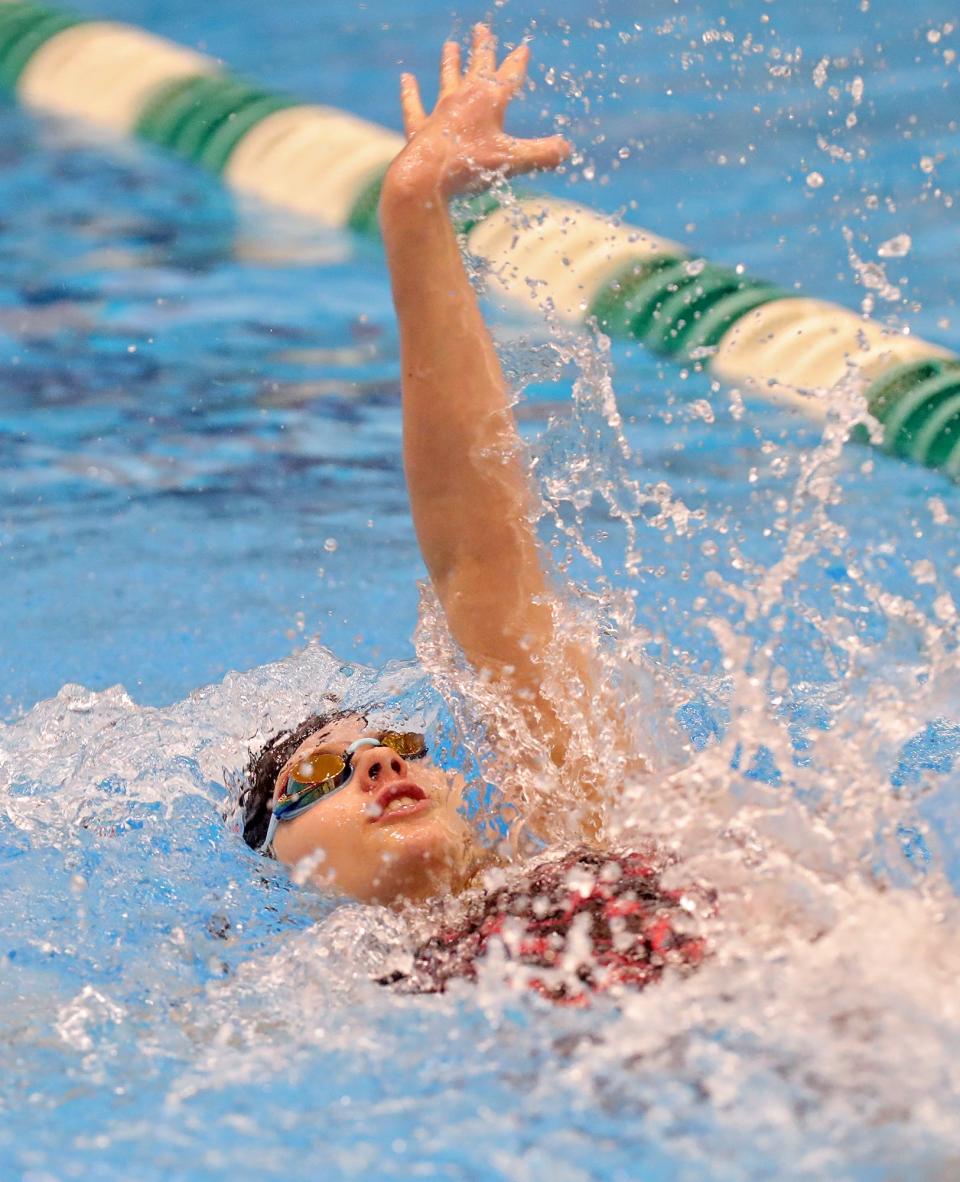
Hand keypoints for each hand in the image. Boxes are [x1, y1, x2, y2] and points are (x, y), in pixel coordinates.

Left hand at [386, 24, 570, 199]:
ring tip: (449, 46)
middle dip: (482, 49)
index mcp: (488, 100)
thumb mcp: (513, 162)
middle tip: (482, 29)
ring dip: (449, 63)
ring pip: (446, 80)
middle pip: (476, 68)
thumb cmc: (469, 167)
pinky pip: (414, 106)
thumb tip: (566, 150)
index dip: (517, 62)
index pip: (508, 75)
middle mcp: (463, 98)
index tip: (523, 47)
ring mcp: (439, 112)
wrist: (426, 179)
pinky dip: (411, 93)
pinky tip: (407, 79)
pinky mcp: (420, 129)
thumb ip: (542, 155)